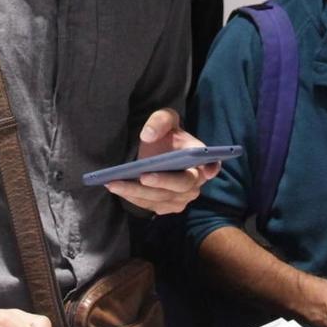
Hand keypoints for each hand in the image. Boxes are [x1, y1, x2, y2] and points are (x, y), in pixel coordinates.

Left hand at [103, 108, 221, 215]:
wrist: (155, 153)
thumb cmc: (164, 136)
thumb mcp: (164, 119)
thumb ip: (159, 121)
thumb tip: (148, 135)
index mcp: (199, 158)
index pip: (211, 164)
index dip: (211, 168)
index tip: (207, 170)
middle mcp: (195, 182)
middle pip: (181, 186)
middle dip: (162, 182)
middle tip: (142, 176)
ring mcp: (182, 198)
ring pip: (161, 198)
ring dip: (137, 192)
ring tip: (114, 182)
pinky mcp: (166, 207)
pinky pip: (149, 205)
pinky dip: (132, 197)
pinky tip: (116, 187)